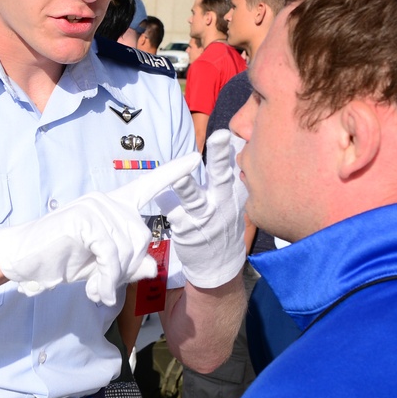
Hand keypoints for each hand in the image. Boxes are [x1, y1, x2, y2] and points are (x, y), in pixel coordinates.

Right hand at [0, 154, 199, 305]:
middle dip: (128, 269)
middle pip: (142, 237)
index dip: (172, 174)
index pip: (147, 186)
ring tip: (98, 291)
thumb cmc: (63, 258)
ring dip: (114, 278)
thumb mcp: (102, 265)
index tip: (194, 160)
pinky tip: (95, 291)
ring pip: (127, 248)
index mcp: (114, 206)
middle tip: (107, 287)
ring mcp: (94, 207)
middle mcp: (106, 201)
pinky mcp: (83, 220)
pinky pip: (110, 253)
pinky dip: (105, 277)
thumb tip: (153, 268)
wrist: (24, 259)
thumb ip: (128, 264)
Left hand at [164, 130, 246, 288]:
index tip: (235, 132)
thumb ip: (228, 176)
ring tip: (180, 176)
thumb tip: (232, 142)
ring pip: (194, 198)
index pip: (236, 165)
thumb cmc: (222, 223)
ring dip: (187, 187)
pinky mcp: (186, 228)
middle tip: (220, 136)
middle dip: (220, 155)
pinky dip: (165, 200)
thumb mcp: (232, 200)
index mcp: (233, 193)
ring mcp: (204, 216)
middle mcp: (222, 202)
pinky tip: (160, 195)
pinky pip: (171, 209)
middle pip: (222, 176)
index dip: (236, 148)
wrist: (218, 265)